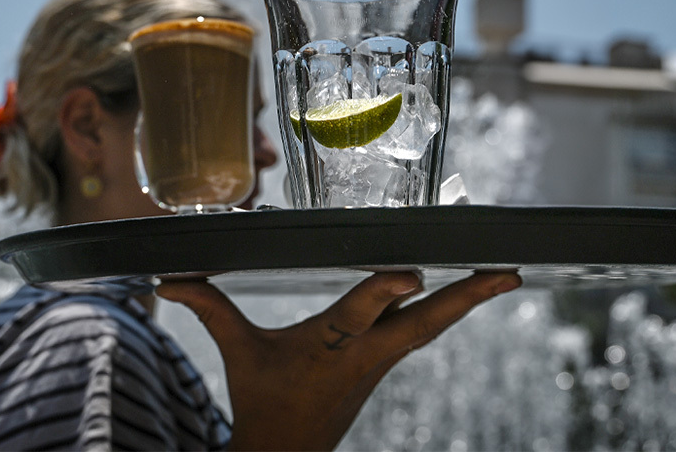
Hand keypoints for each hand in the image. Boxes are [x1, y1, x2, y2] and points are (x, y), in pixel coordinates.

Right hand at [156, 271, 521, 450]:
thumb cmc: (263, 402)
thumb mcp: (237, 353)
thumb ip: (210, 309)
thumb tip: (168, 281)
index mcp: (329, 347)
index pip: (359, 313)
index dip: (384, 293)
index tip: (409, 275)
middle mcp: (364, 354)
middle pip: (422, 323)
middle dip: (465, 299)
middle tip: (507, 273)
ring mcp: (379, 362)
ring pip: (430, 327)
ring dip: (468, 302)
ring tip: (506, 275)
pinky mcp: (383, 364)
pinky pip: (421, 332)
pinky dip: (448, 311)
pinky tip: (472, 292)